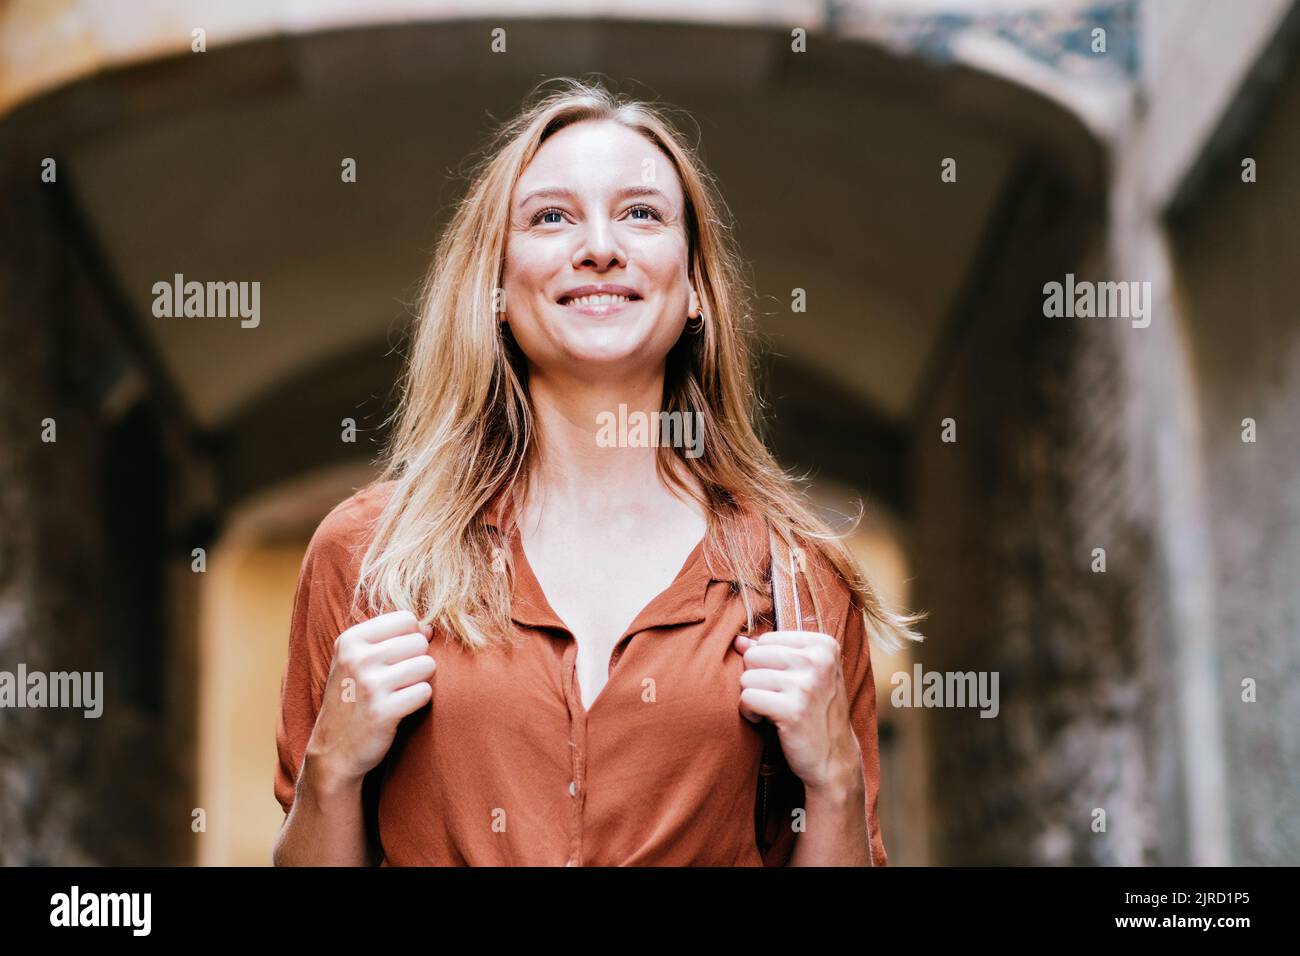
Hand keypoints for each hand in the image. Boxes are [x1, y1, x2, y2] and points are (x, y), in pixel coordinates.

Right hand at [305, 610, 436, 788]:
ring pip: (427, 665)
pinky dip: (420, 701)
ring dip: (421, 681)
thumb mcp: (357, 661)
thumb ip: (391, 638)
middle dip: (417, 660)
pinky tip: (401, 709)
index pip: (407, 619)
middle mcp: (357, 658)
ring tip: (400, 693)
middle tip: (398, 681)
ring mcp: (369, 685)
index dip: (411, 638)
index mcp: (350, 640)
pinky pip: (425, 692)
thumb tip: (429, 628)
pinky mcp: (382, 712)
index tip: (397, 658)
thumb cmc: (353, 699)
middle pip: (419, 642)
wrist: (333, 751)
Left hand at [734, 630, 861, 793]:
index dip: (765, 664)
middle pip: (753, 656)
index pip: (766, 639)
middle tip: (776, 698)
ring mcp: (806, 685)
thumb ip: (771, 652)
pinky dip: (749, 712)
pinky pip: (746, 698)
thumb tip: (737, 640)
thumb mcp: (803, 675)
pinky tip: (766, 721)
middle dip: (756, 679)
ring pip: (747, 677)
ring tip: (773, 709)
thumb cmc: (815, 711)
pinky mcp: (792, 710)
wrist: (834, 757)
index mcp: (824, 645)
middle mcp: (818, 660)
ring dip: (752, 697)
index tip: (784, 683)